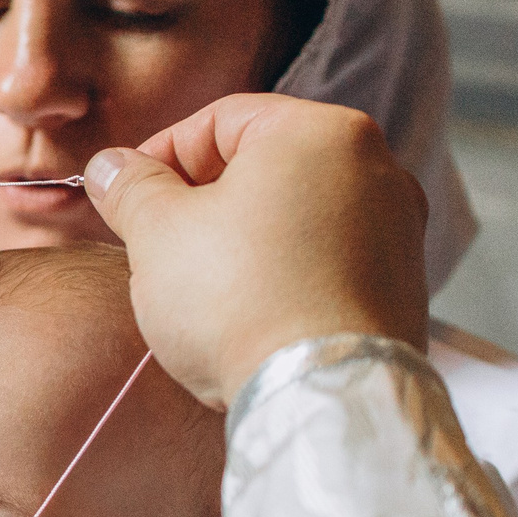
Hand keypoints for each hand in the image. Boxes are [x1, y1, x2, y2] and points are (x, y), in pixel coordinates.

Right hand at [84, 95, 429, 408]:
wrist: (320, 396)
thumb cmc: (239, 302)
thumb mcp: (157, 233)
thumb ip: (131, 186)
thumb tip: (112, 167)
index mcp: (320, 132)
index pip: (220, 120)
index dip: (160, 155)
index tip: (128, 195)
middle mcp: (378, 167)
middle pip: (264, 165)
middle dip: (204, 199)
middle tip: (158, 241)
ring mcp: (400, 228)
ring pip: (298, 213)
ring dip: (244, 237)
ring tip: (201, 284)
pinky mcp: (405, 284)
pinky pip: (329, 259)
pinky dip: (287, 272)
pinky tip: (250, 312)